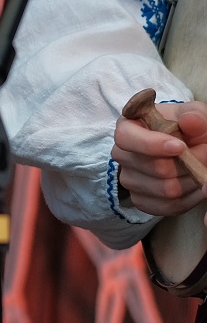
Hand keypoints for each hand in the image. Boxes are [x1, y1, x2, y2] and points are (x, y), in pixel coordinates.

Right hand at [114, 100, 206, 215]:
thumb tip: (190, 120)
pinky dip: (188, 199)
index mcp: (128, 128)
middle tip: (203, 156)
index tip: (180, 147)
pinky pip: (167, 207)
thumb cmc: (185, 128)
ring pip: (165, 190)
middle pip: (153, 168)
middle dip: (186, 165)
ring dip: (191, 181)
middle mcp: (122, 155)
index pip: (125, 138)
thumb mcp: (193, 115)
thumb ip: (194, 116)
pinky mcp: (140, 200)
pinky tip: (195, 186)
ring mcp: (129, 179)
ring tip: (200, 170)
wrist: (185, 147)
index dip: (152, 145)